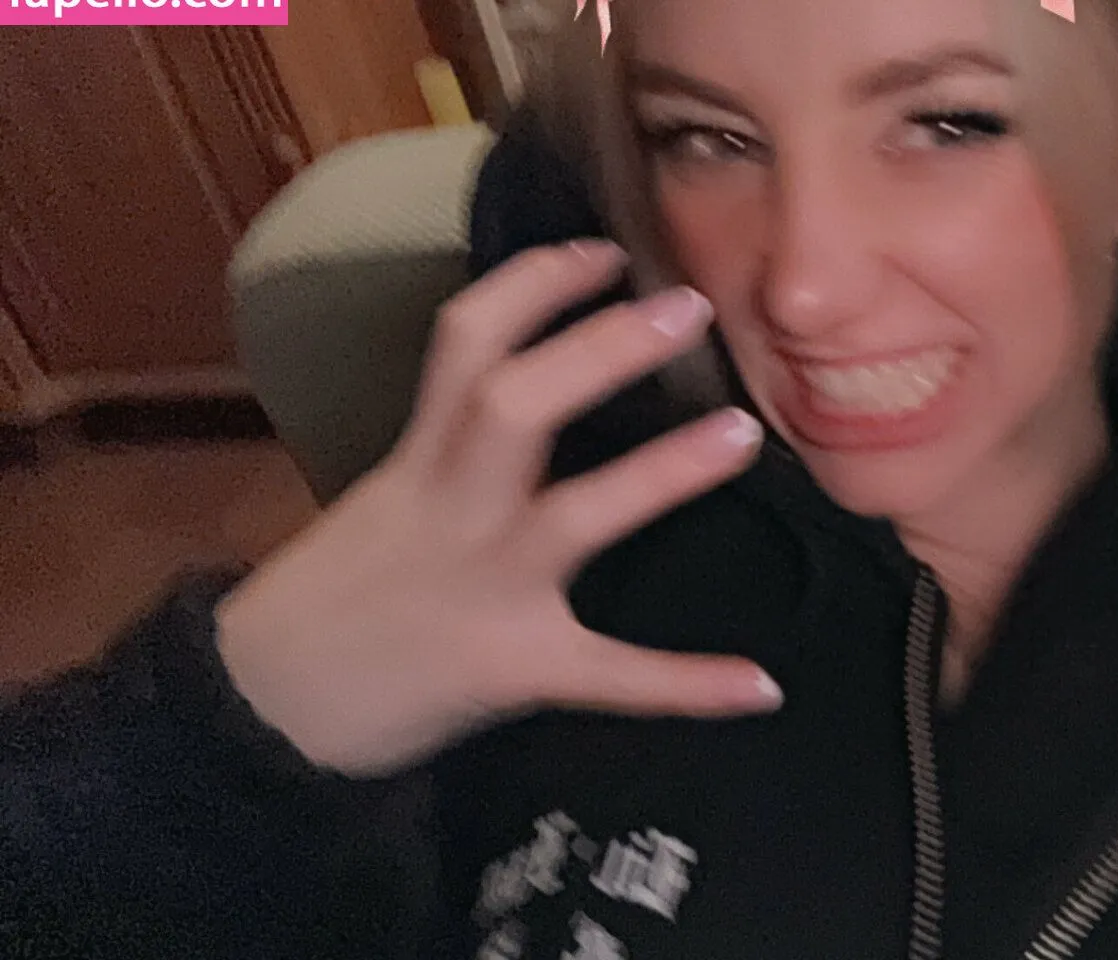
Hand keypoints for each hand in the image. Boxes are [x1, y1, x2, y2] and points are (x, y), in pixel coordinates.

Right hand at [215, 240, 780, 777]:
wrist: (270, 712)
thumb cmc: (343, 592)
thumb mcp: (389, 497)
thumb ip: (456, 448)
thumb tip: (543, 388)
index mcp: (423, 459)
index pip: (468, 342)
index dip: (533, 286)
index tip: (605, 250)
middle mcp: (455, 509)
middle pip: (514, 405)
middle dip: (600, 350)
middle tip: (691, 305)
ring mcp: (487, 589)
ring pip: (576, 516)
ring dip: (662, 473)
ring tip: (744, 434)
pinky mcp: (514, 669)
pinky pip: (610, 676)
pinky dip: (686, 683)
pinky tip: (762, 686)